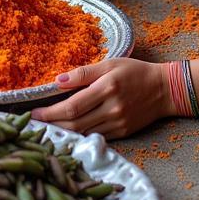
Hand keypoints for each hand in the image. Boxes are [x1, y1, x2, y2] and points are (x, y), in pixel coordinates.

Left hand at [31, 59, 175, 138]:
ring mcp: (117, 123)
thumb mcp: (110, 63)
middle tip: (34, 123)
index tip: (34, 112)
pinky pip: (96, 136)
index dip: (50, 112)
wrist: (164, 89)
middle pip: (74, 123)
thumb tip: (57, 80)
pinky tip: (68, 131)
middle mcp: (112, 109)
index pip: (71, 106)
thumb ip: (83, 73)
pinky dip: (79, 135)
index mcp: (107, 88)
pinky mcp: (122, 133)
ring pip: (83, 132)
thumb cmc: (134, 71)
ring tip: (46, 127)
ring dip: (63, 132)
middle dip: (52, 124)